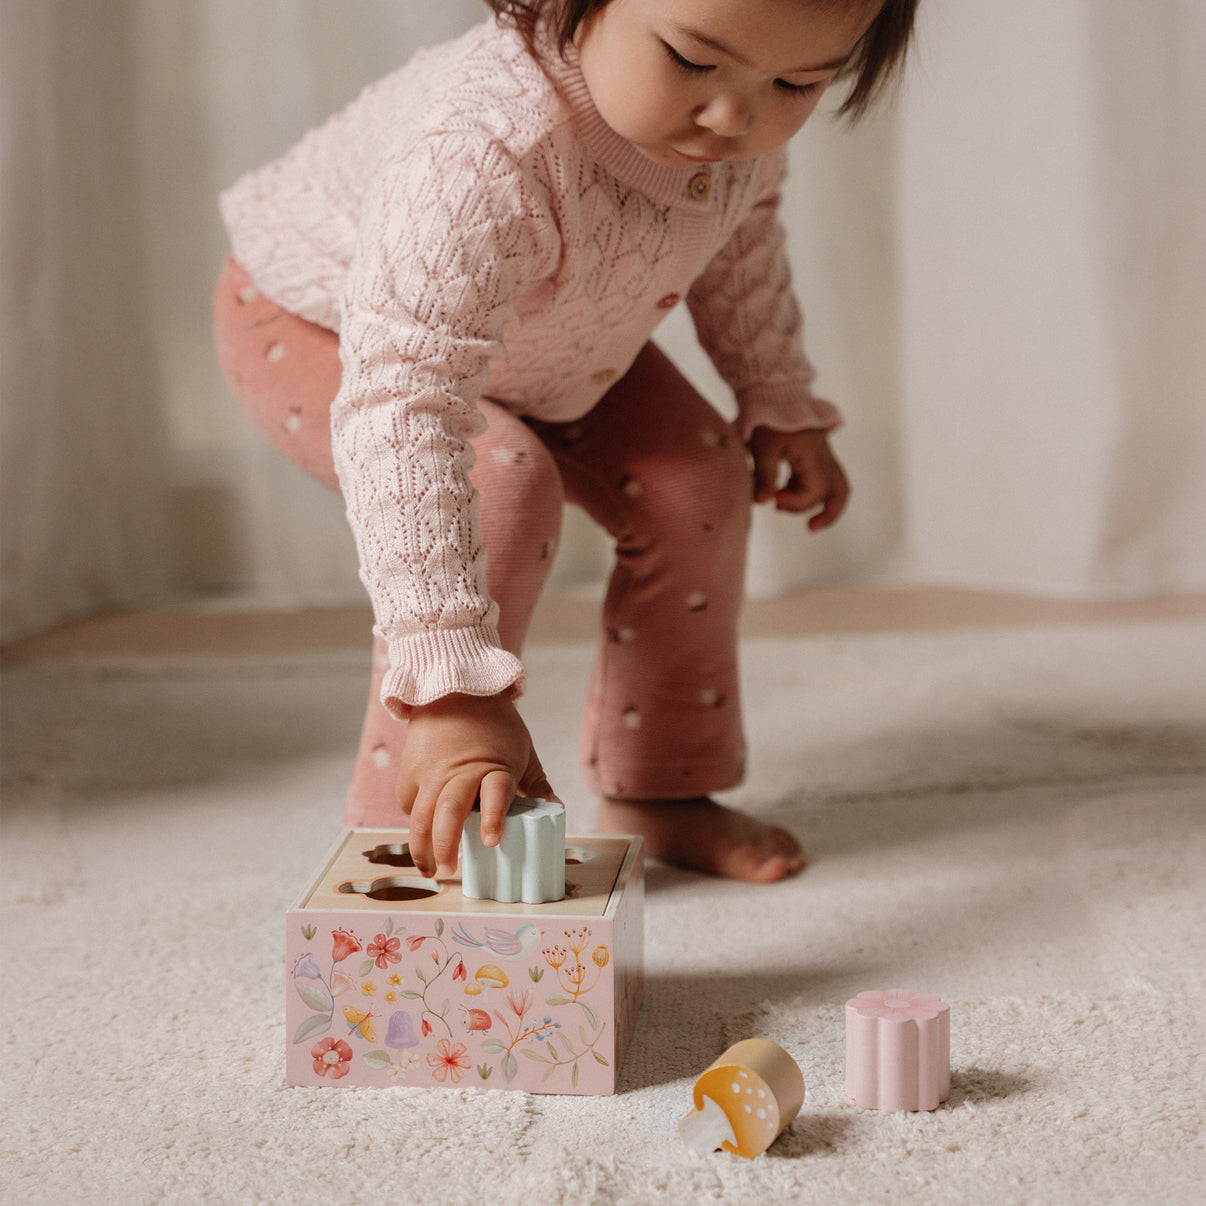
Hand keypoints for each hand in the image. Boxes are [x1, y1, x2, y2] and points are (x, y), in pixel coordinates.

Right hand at [396, 693, 556, 878]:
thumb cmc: (493, 724)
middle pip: (447, 811)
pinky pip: (409, 804)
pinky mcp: (409, 772)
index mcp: (493, 767)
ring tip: (430, 871)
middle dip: (445, 845)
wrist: (454, 691)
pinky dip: (415, 823)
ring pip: (420, 816)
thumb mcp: (522, 750)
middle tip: (449, 870)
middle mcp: (459, 772)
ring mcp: (430, 772)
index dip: (494, 817)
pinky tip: (422, 838)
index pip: (495, 794)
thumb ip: (535, 783)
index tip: (492, 841)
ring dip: (422, 847)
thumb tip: (555, 809)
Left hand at [748, 425, 849, 529]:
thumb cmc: (770, 418)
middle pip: (840, 492)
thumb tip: (762, 503)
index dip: (795, 503)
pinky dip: (807, 491)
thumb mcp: (763, 448)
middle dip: (829, 514)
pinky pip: (819, 478)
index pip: (815, 492)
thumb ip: (764, 477)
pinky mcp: (814, 454)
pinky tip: (784, 492)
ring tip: (799, 514)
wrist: (776, 394)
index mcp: (816, 457)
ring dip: (819, 503)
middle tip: (810, 528)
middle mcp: (825, 459)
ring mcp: (822, 456)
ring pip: (833, 487)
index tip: (774, 499)